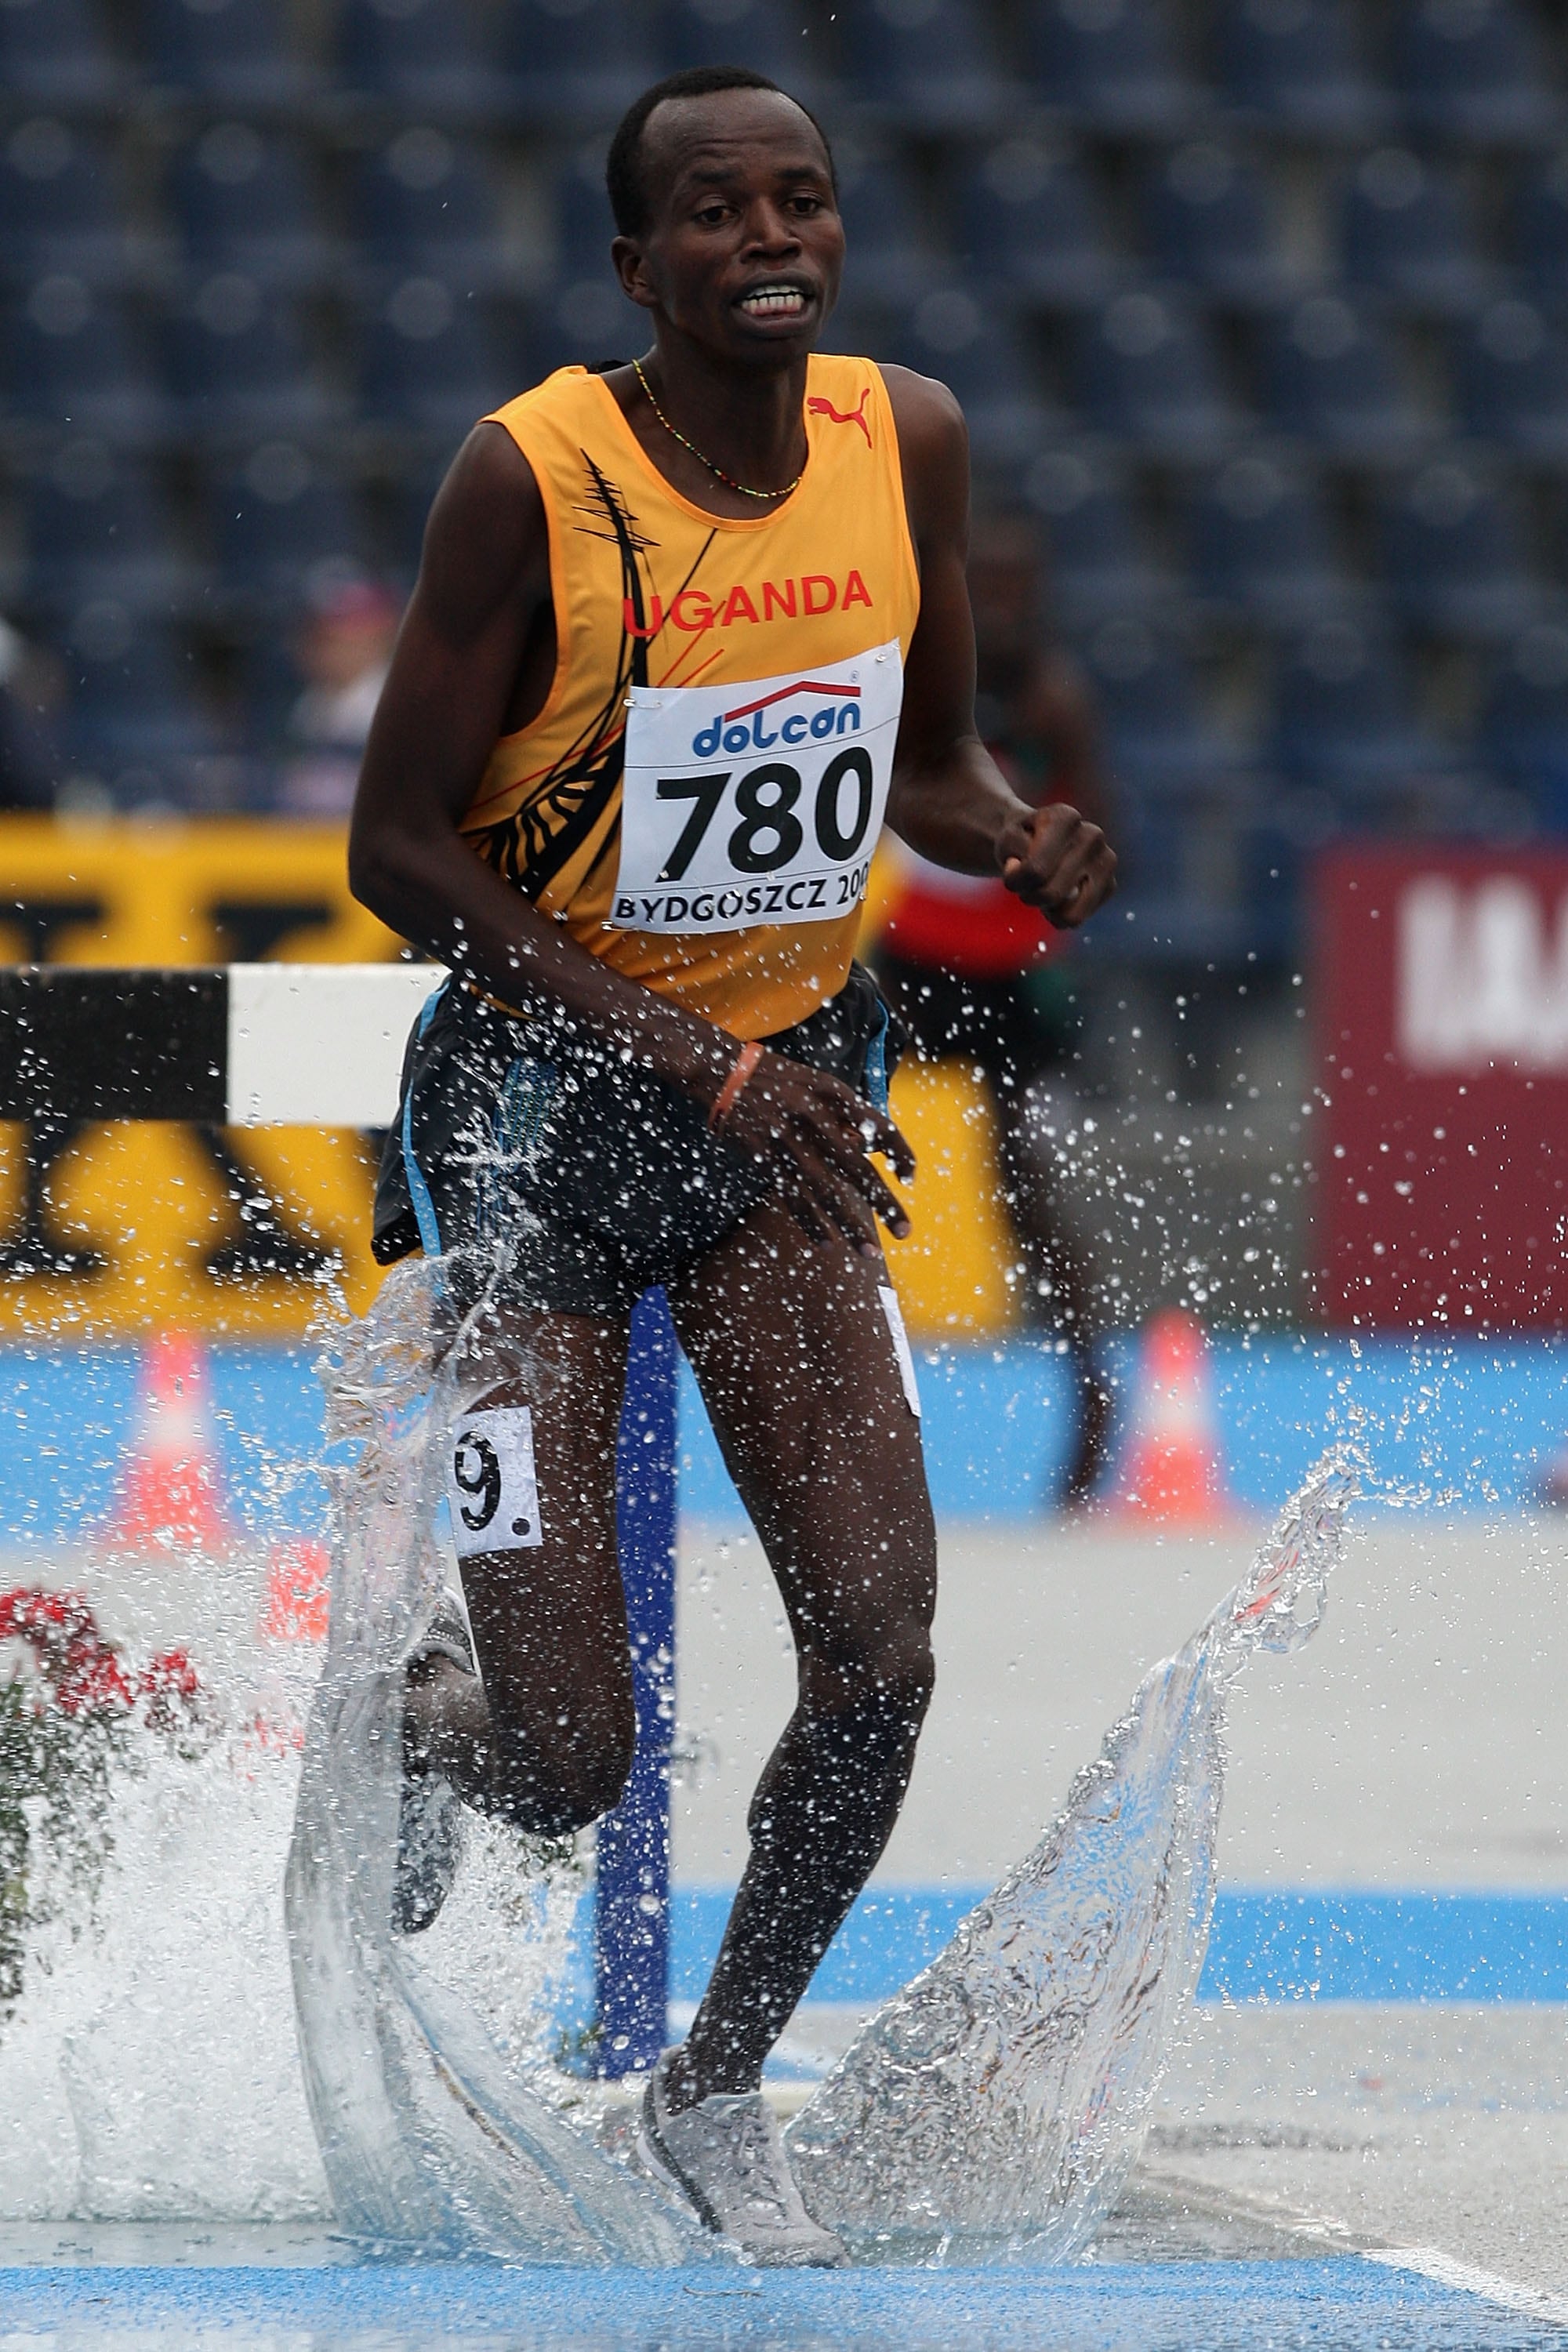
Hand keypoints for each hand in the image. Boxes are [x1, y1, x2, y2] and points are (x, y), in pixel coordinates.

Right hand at [716, 1050, 915, 1259]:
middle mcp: (816, 1119)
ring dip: (850, 1226)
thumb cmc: (777, 1079)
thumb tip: (870, 1148)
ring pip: (827, 1193)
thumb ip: (846, 1113)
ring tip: (870, 1252)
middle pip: (859, 1169)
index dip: (900, 1153)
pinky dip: (810, 1222)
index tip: (909, 1177)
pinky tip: (826, 1243)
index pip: (880, 1128)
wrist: (723, 1072)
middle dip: (885, 1204)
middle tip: (905, 1231)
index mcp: (835, 1096)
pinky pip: (792, 1197)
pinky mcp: (765, 1158)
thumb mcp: (818, 1083)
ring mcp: (789, 1141)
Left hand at [997, 802, 1116, 927]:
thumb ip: (1014, 858)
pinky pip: (1076, 918)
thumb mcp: (1005, 843)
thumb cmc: (1020, 841)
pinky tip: (1058, 894)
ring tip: (1042, 887)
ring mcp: (1106, 860)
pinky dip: (1058, 915)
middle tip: (1026, 881)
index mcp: (1065, 817)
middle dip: (1029, 894)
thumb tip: (1044, 881)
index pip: (1035, 871)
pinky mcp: (1111, 885)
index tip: (1012, 865)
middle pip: (1050, 893)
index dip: (1014, 878)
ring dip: (1045, 907)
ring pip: (1066, 911)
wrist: (1036, 840)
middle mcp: (1092, 835)